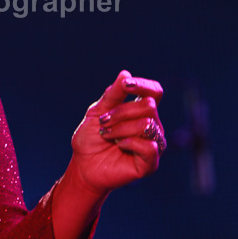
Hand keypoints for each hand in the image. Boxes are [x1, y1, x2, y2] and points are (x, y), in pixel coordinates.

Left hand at [68, 70, 163, 196]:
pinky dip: (128, 142)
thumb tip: (125, 74)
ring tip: (106, 135)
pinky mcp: (151, 163)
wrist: (83, 164)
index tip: (125, 85)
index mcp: (141, 111)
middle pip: (149, 105)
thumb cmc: (91, 137)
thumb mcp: (98, 111)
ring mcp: (153, 144)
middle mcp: (152, 125)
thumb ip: (112, 95)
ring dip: (119, 128)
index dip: (143, 85)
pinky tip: (119, 145)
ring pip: (146, 124)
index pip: (154, 92)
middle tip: (103, 123)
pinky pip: (148, 146)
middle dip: (120, 112)